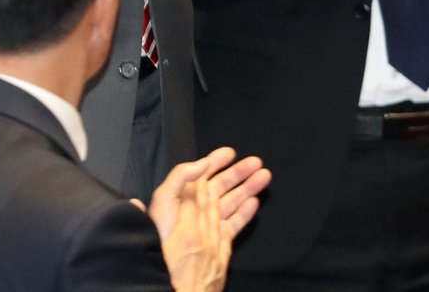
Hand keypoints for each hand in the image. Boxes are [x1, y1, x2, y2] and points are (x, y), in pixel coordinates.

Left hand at [149, 147, 271, 291]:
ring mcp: (212, 225)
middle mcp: (200, 208)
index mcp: (187, 196)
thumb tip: (202, 163)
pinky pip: (235, 223)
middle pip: (222, 185)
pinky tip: (255, 202)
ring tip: (264, 176)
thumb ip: (180, 178)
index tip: (230, 152)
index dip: (215, 161)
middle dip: (238, 172)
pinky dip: (245, 212)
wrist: (173, 276)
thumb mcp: (165, 200)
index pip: (203, 174)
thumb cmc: (166, 237)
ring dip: (247, 187)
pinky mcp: (222, 241)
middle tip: (256, 162)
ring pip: (232, 201)